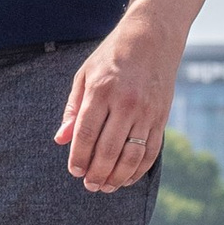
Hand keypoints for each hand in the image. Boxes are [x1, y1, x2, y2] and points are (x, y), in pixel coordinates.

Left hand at [55, 13, 181, 193]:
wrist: (152, 37)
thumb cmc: (112, 56)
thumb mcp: (85, 75)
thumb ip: (73, 109)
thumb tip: (61, 140)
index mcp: (101, 90)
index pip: (87, 133)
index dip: (79, 157)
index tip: (74, 171)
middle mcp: (126, 102)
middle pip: (108, 149)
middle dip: (96, 173)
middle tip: (89, 185)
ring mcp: (147, 111)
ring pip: (132, 155)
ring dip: (117, 176)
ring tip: (105, 186)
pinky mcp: (162, 117)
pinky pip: (152, 151)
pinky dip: (139, 170)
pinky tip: (127, 178)